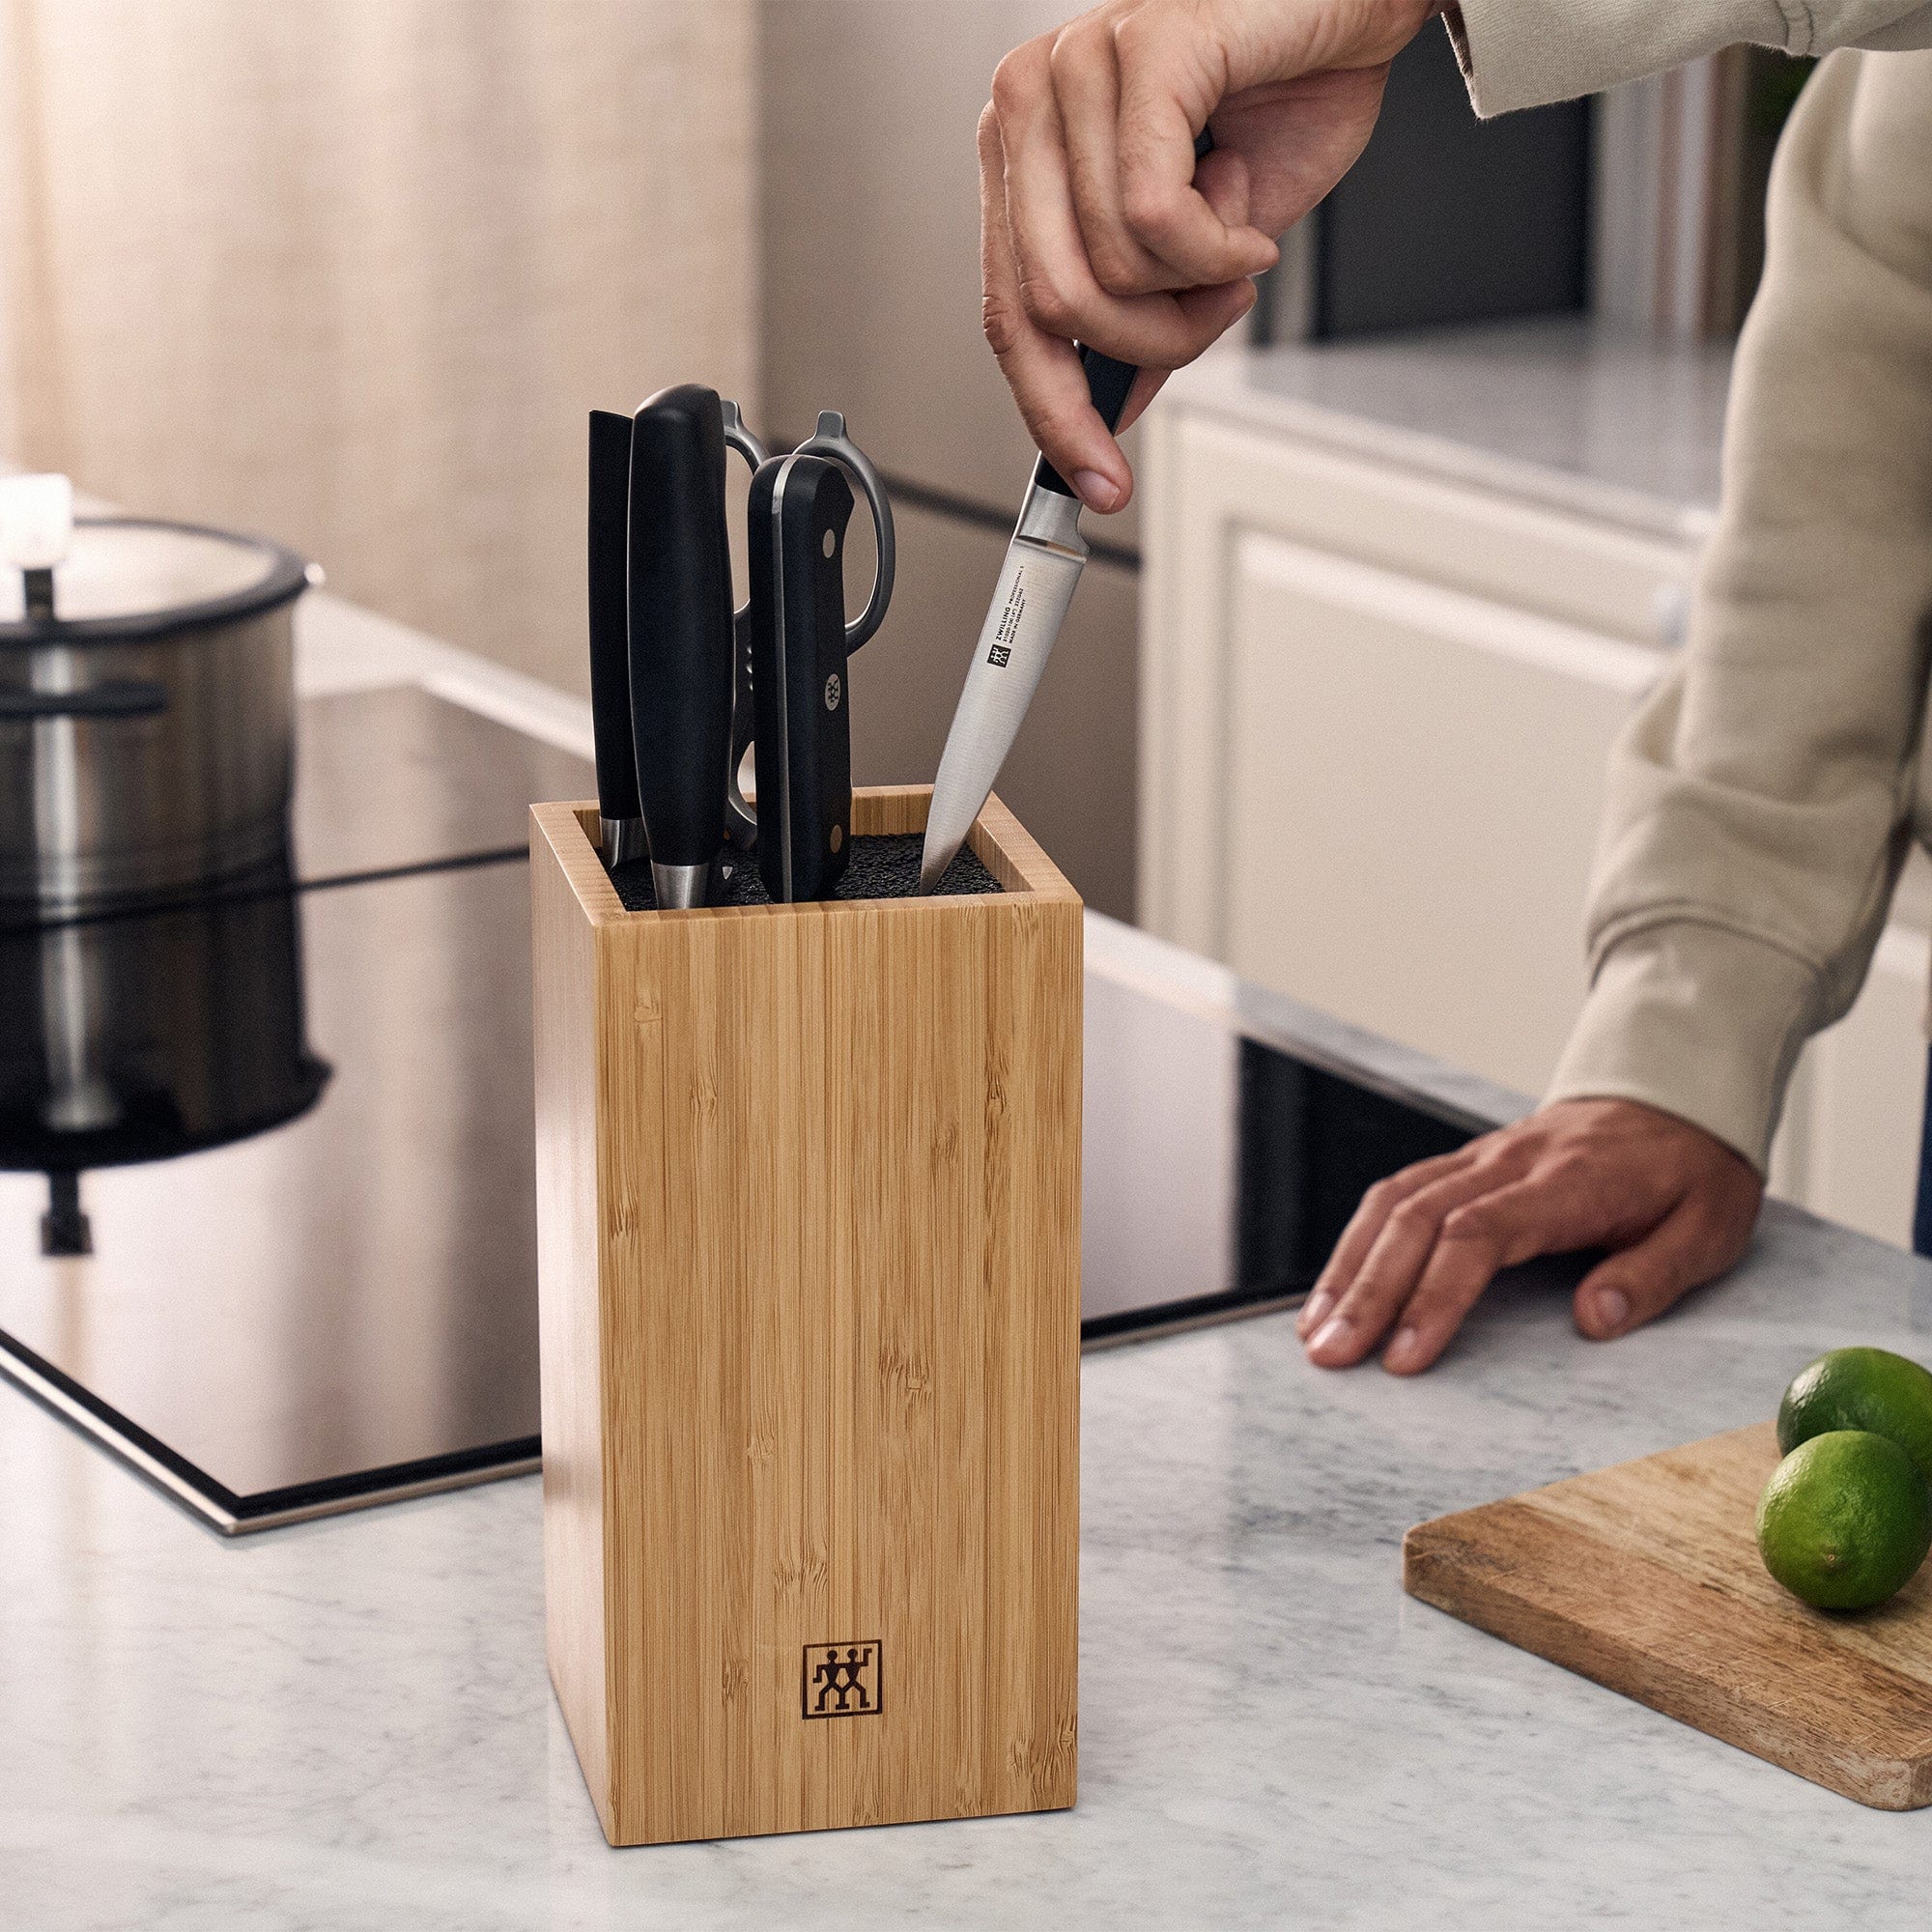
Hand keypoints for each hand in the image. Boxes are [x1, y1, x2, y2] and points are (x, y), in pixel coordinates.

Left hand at [980, 0, 1439, 510]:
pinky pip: (1154, 219)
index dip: (1053, 415)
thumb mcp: (1206, 242)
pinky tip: (1246, 213)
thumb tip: (1109, 410)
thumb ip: (1147, 319)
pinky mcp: (1136, 52)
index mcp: (1026, 150)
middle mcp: (1029, 104)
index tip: (1098, 483)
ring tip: (1238, 241)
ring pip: (1106, 272)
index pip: (1008, 312)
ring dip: (1198, 292)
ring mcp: (1072, 70)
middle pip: (1053, 310)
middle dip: (1151, 346)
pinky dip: (1219, 248)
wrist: (1361, 5)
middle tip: (1214, 316)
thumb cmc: (1287, 90)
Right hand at [1295, 1098, 1764, 1374]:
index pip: (1479, 1234)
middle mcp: (1508, 1162)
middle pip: (1415, 1219)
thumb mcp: (1709, 1227)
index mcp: (1567, 1182)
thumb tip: (1594, 1321)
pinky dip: (1357, 1242)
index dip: (1434, 1295)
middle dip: (1366, 1292)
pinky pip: (1397, 1193)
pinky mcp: (1465, 1163)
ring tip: (1315, 1332)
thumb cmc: (1691, 1170)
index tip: (1405, 1357)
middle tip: (1330, 1357)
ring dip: (1347, 1268)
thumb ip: (1654, 1274)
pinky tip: (1335, 1290)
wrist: (1673, 1090)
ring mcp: (1480, 1157)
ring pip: (1393, 1202)